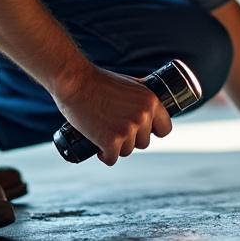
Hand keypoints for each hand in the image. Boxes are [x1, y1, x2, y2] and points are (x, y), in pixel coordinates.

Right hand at [51, 65, 172, 165]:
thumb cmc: (99, 81)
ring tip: (104, 133)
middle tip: (114, 129)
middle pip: (144, 142)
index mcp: (151, 101)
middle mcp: (143, 116)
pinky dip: (105, 156)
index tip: (142, 131)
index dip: (153, 132)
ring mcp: (128, 129)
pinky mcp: (111, 141)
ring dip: (116, 146)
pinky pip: (112, 159)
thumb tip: (151, 110)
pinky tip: (99, 148)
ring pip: (127, 151)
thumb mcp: (130, 84)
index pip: (165, 129)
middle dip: (131, 139)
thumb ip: (142, 98)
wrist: (74, 81)